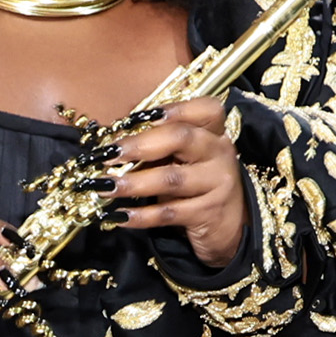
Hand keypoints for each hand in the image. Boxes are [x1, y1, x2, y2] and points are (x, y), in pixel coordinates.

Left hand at [111, 98, 245, 267]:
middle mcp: (219, 153)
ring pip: (171, 178)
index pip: (203, 109)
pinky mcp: (209, 213)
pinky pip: (169, 213)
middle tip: (109, 154)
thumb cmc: (198, 186)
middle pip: (181, 137)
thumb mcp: (186, 161)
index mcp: (214, 132)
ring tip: (105, 186)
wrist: (230, 227)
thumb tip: (114, 146)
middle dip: (139, 144)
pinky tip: (120, 217)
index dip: (171, 109)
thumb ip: (161, 148)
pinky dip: (141, 216)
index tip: (134, 119)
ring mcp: (217, 183)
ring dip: (133, 183)